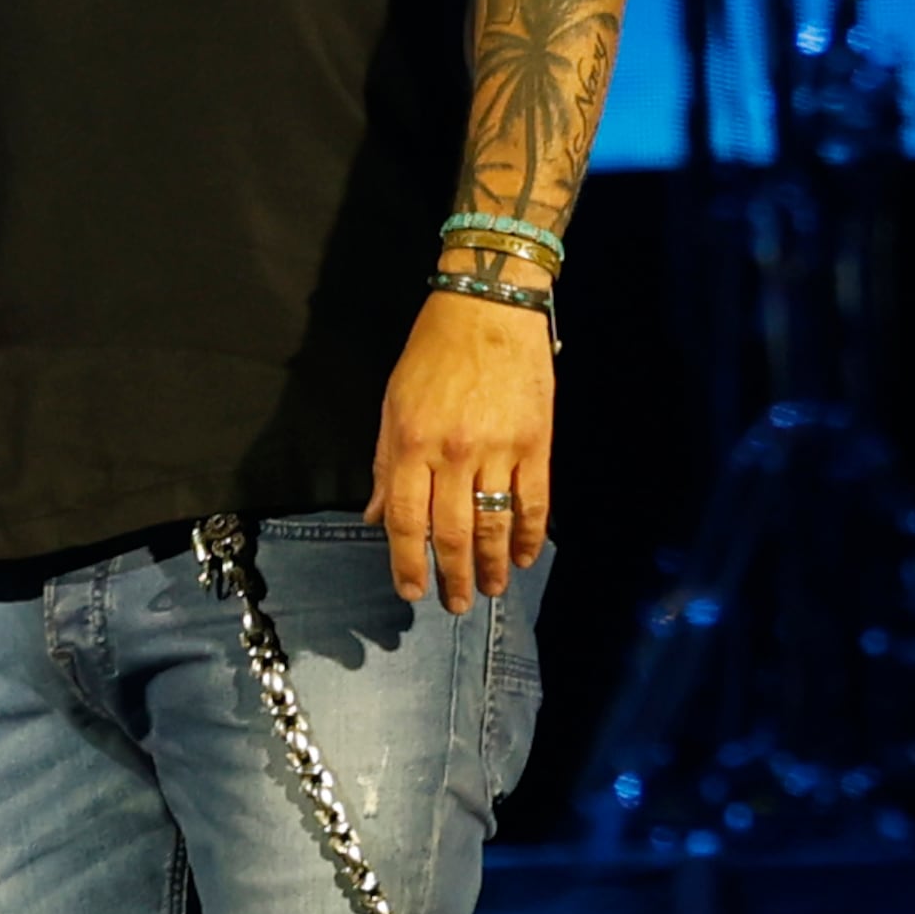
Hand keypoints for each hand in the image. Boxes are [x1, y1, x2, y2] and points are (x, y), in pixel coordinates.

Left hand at [363, 290, 553, 612]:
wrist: (488, 310)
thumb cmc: (431, 353)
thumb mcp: (393, 404)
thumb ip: (387, 465)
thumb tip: (377, 517)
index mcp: (412, 444)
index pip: (408, 520)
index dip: (407, 562)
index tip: (410, 591)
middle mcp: (454, 454)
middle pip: (453, 531)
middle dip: (453, 575)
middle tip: (456, 604)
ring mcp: (499, 451)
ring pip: (495, 523)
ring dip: (494, 564)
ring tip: (491, 590)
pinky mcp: (537, 444)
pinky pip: (534, 501)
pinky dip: (531, 534)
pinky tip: (528, 557)